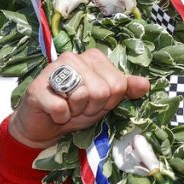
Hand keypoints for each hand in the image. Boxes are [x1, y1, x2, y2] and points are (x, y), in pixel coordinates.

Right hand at [8, 49, 149, 148]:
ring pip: (83, 96)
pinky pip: (61, 108)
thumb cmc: (76, 109)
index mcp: (94, 57)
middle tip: (80, 107)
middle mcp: (74, 58)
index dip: (109, 101)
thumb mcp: (106, 100)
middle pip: (102, 91)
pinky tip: (55, 112)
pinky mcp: (37, 88)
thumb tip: (146, 84)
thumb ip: (125, 89)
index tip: (95, 102)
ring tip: (68, 108)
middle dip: (93, 107)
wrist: (45, 126)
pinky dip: (60, 117)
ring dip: (77, 112)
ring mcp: (53, 70)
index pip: (118, 83)